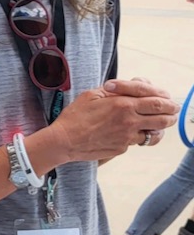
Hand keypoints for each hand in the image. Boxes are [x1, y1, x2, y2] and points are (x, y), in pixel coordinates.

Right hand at [50, 79, 176, 160]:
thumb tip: (132, 85)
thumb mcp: (93, 94)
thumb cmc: (75, 116)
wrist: (63, 141)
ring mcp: (127, 137)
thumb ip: (115, 89)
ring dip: (158, 129)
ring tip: (157, 126)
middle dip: (170, 115)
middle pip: (163, 119)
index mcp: (124, 105)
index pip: (157, 102)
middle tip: (171, 113)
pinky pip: (136, 142)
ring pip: (154, 134)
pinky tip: (131, 134)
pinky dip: (137, 137)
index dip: (167, 101)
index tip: (169, 101)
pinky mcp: (121, 149)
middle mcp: (129, 121)